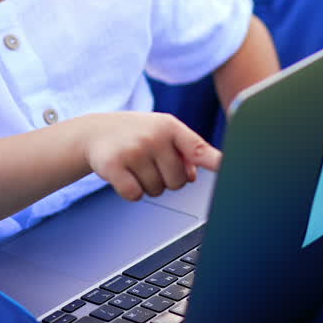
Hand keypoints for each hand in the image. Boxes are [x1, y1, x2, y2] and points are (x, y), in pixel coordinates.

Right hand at [81, 112, 222, 200]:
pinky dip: (131, 191)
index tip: (228, 167)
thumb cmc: (136, 134)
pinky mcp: (114, 166)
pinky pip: (135, 195)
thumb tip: (192, 176)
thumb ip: (184, 152)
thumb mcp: (162, 134)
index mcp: (170, 127)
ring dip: (147, 185)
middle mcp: (153, 136)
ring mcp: (134, 150)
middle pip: (178, 182)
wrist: (94, 132)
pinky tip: (123, 175)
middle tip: (149, 163)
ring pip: (157, 191)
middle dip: (166, 179)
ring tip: (135, 166)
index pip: (199, 149)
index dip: (215, 161)